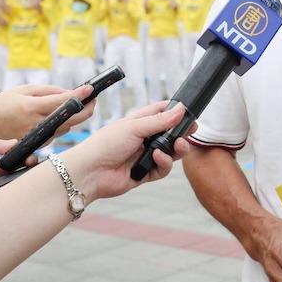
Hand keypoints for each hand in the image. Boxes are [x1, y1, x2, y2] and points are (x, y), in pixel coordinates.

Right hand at [0, 84, 95, 142]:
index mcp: (31, 107)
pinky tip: (62, 116)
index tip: (91, 89)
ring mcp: (37, 136)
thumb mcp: (23, 90)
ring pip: (66, 126)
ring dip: (74, 116)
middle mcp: (36, 124)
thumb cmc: (3, 104)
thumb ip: (48, 91)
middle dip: (87, 109)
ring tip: (78, 104)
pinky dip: (62, 123)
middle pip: (71, 119)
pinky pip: (57, 133)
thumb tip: (70, 93)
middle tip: (93, 99)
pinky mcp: (37, 144)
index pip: (61, 102)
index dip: (78, 95)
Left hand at [61, 102, 192, 201]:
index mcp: (138, 123)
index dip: (175, 112)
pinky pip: (163, 169)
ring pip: (170, 152)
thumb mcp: (135, 127)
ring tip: (178, 146)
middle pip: (169, 134)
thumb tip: (181, 108)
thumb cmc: (106, 144)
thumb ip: (160, 120)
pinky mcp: (145, 173)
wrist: (90, 172)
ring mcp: (144, 156)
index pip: (161, 113)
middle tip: (191, 131)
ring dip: (177, 149)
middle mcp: (143, 139)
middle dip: (181, 133)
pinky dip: (164, 163)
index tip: (189, 112)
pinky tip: (157, 159)